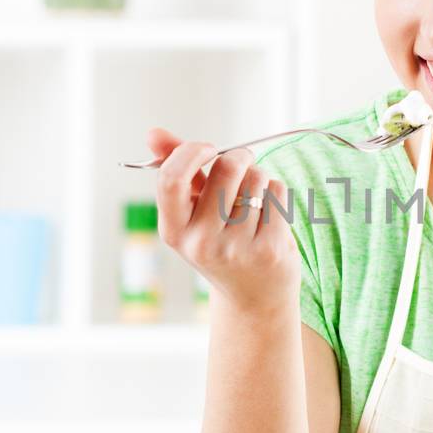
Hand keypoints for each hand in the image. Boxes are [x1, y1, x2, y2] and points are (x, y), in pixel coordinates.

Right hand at [146, 128, 298, 313]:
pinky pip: (278, 194)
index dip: (191, 152)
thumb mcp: (193, 212)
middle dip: (240, 157)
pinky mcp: (269, 251)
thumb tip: (154, 134)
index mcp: (174, 231)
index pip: (171, 179)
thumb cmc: (222, 244)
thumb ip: (177, 171)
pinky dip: (277, 194)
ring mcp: (236, 249)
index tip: (207, 148)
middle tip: (243, 164)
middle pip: (226, 168)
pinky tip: (271, 216)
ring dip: (260, 178)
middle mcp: (201, 243)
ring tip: (255, 201)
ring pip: (257, 178)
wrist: (254, 298)